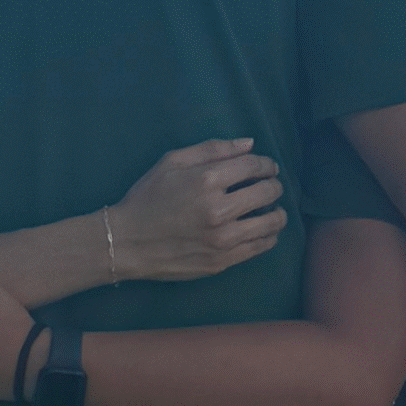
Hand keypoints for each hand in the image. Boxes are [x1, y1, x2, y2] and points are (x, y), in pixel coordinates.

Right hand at [98, 137, 284, 282]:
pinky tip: (262, 229)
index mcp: (205, 180)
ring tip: (271, 209)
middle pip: (268, 192)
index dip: (266, 164)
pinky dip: (269, 234)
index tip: (267, 167)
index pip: (254, 166)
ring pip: (272, 222)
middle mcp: (219, 209)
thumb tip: (250, 144)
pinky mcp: (225, 260)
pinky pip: (262, 246)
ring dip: (277, 212)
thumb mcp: (171, 163)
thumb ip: (211, 149)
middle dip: (274, 185)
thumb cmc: (148, 198)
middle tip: (270, 186)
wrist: (128, 242)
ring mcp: (224, 238)